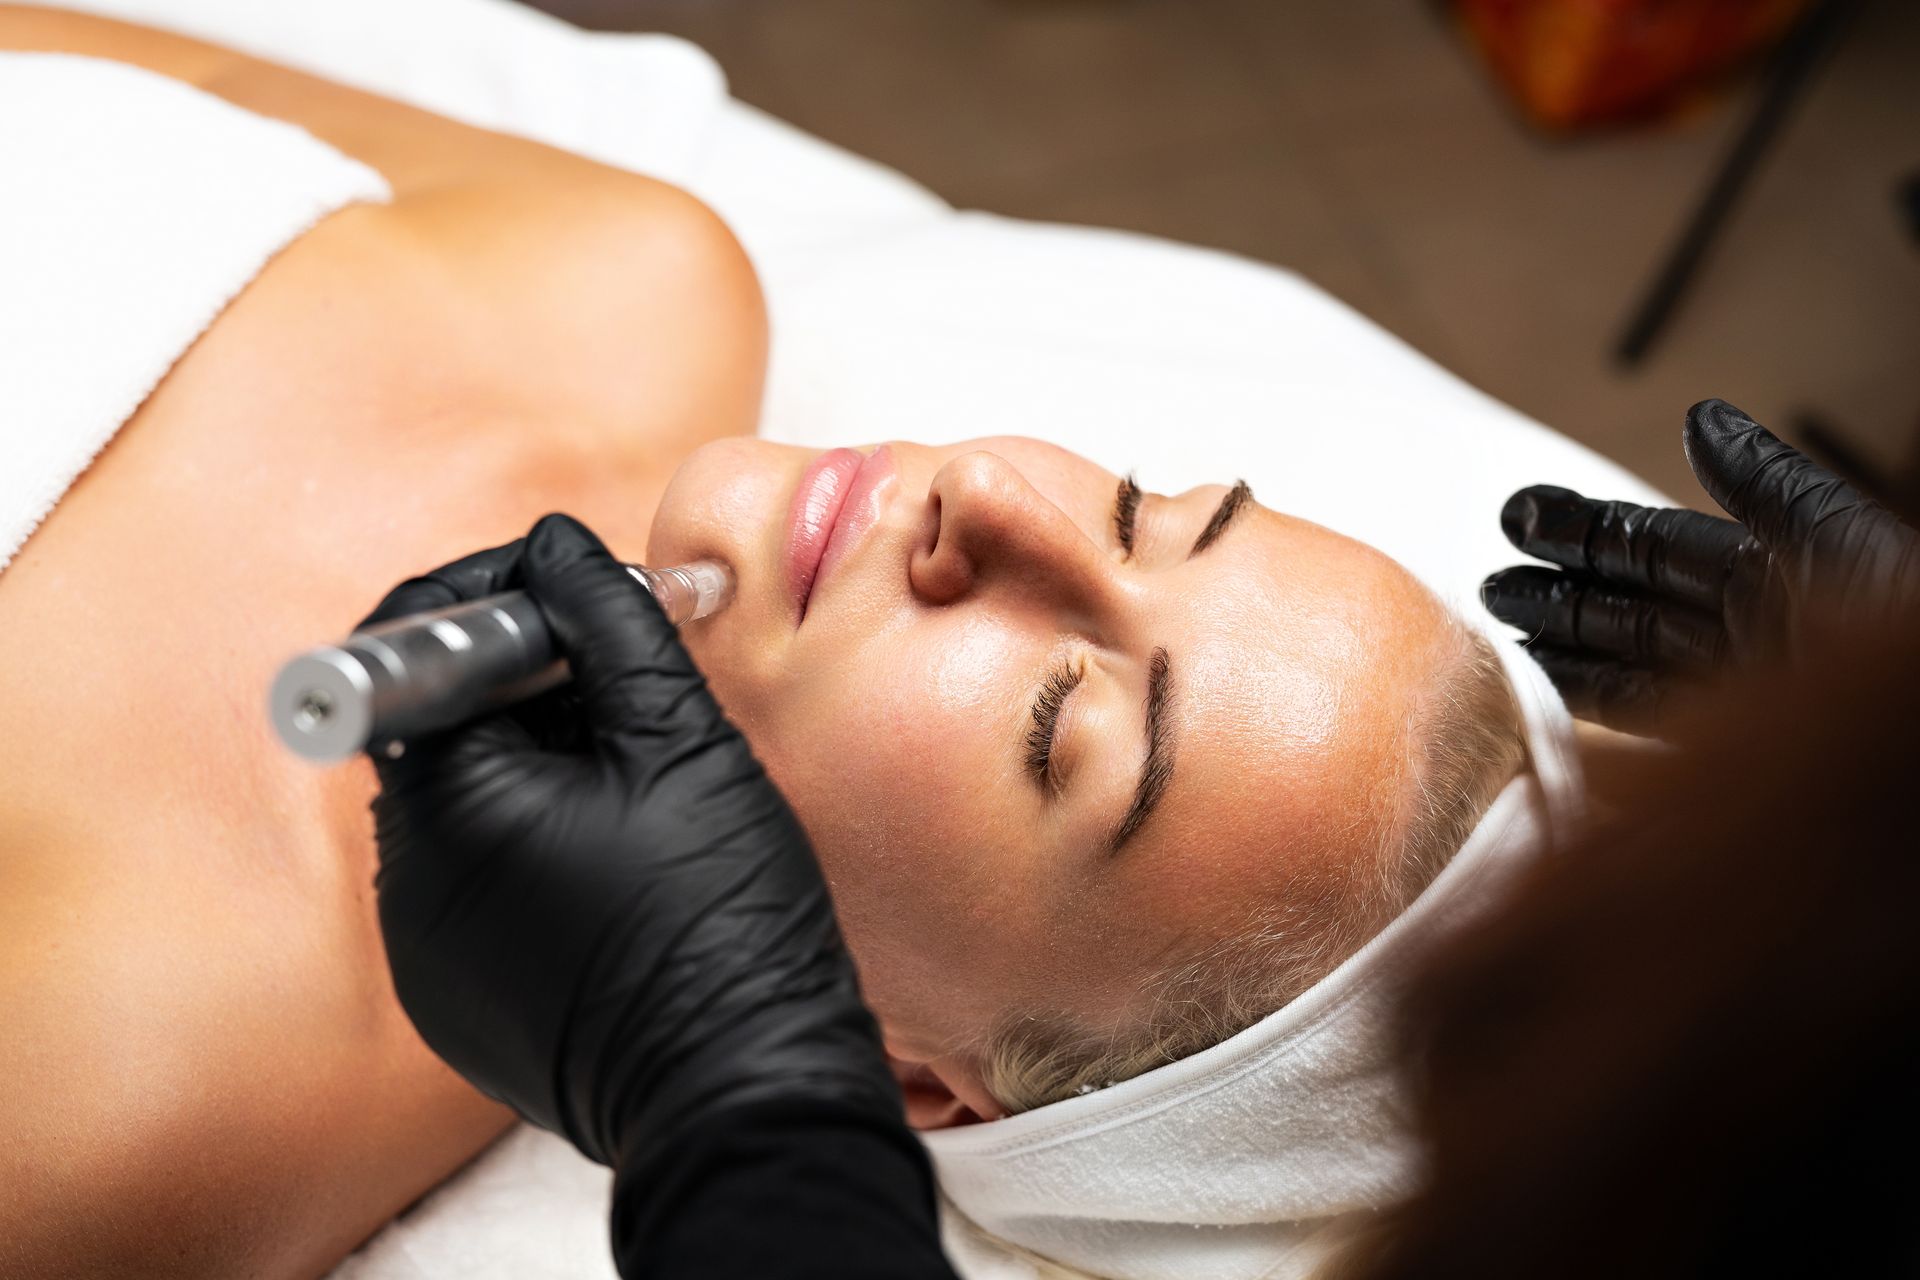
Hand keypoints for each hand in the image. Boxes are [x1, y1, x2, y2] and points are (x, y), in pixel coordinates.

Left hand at [360, 514, 899, 1174]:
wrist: (745, 1090)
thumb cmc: (724, 914)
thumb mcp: (682, 741)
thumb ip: (608, 624)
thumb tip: (555, 543)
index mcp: (450, 803)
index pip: (418, 650)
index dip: (496, 599)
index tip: (576, 594)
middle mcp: (408, 881)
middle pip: (442, 727)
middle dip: (527, 685)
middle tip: (628, 685)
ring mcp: (426, 951)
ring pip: (464, 805)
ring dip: (535, 767)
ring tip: (641, 786)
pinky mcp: (457, 1001)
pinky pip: (477, 884)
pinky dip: (534, 847)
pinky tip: (622, 864)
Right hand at [1482, 399, 1919, 730]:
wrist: (1917, 760)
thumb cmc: (1901, 640)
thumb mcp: (1834, 543)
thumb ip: (1764, 486)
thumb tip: (1698, 415)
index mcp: (1775, 579)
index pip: (1658, 546)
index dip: (1586, 530)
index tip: (1518, 517)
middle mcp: (1749, 638)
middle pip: (1632, 610)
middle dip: (1559, 595)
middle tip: (1489, 587)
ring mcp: (1738, 704)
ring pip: (1630, 673)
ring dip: (1563, 656)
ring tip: (1499, 643)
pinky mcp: (1729, 768)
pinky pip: (1648, 739)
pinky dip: (1594, 721)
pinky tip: (1546, 711)